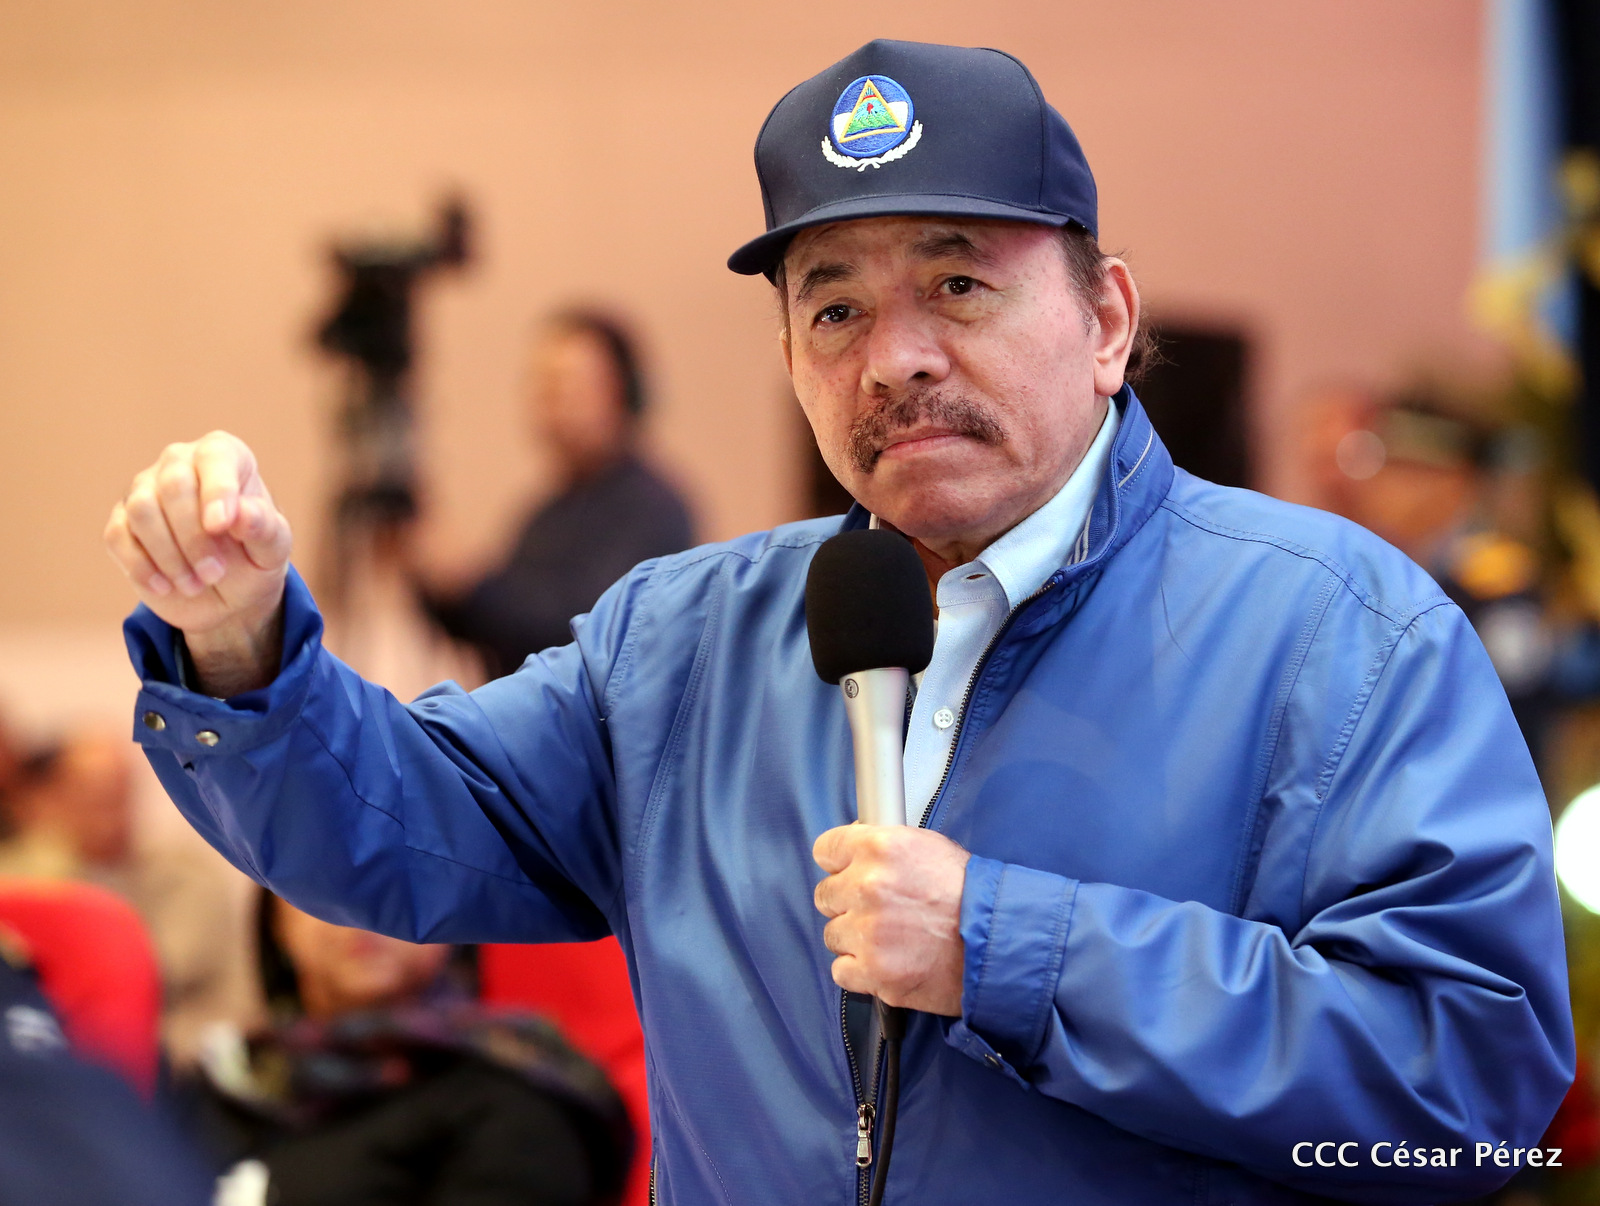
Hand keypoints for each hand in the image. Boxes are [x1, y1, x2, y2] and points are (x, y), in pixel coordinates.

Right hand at [104, 432, 291, 693]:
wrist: (228, 594)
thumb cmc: (254, 558)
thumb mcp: (273, 548)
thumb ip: (265, 527)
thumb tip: (241, 513)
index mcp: (224, 456)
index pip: (215, 458)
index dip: (217, 491)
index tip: (220, 527)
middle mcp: (179, 463)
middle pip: (174, 485)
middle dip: (194, 537)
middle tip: (214, 573)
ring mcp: (144, 489)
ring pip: (142, 509)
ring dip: (168, 554)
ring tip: (195, 585)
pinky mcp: (122, 522)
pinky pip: (118, 535)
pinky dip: (142, 566)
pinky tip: (166, 587)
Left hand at [813, 824, 970, 1014]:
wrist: (999, 943)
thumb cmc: (972, 895)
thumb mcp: (929, 848)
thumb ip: (884, 849)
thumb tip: (856, 850)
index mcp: (880, 847)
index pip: (826, 850)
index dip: (838, 864)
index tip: (845, 872)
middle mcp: (868, 886)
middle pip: (825, 895)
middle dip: (848, 903)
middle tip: (879, 910)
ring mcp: (868, 931)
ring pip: (833, 934)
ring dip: (856, 938)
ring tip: (892, 939)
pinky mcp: (873, 971)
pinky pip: (841, 970)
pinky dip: (861, 970)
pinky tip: (888, 962)